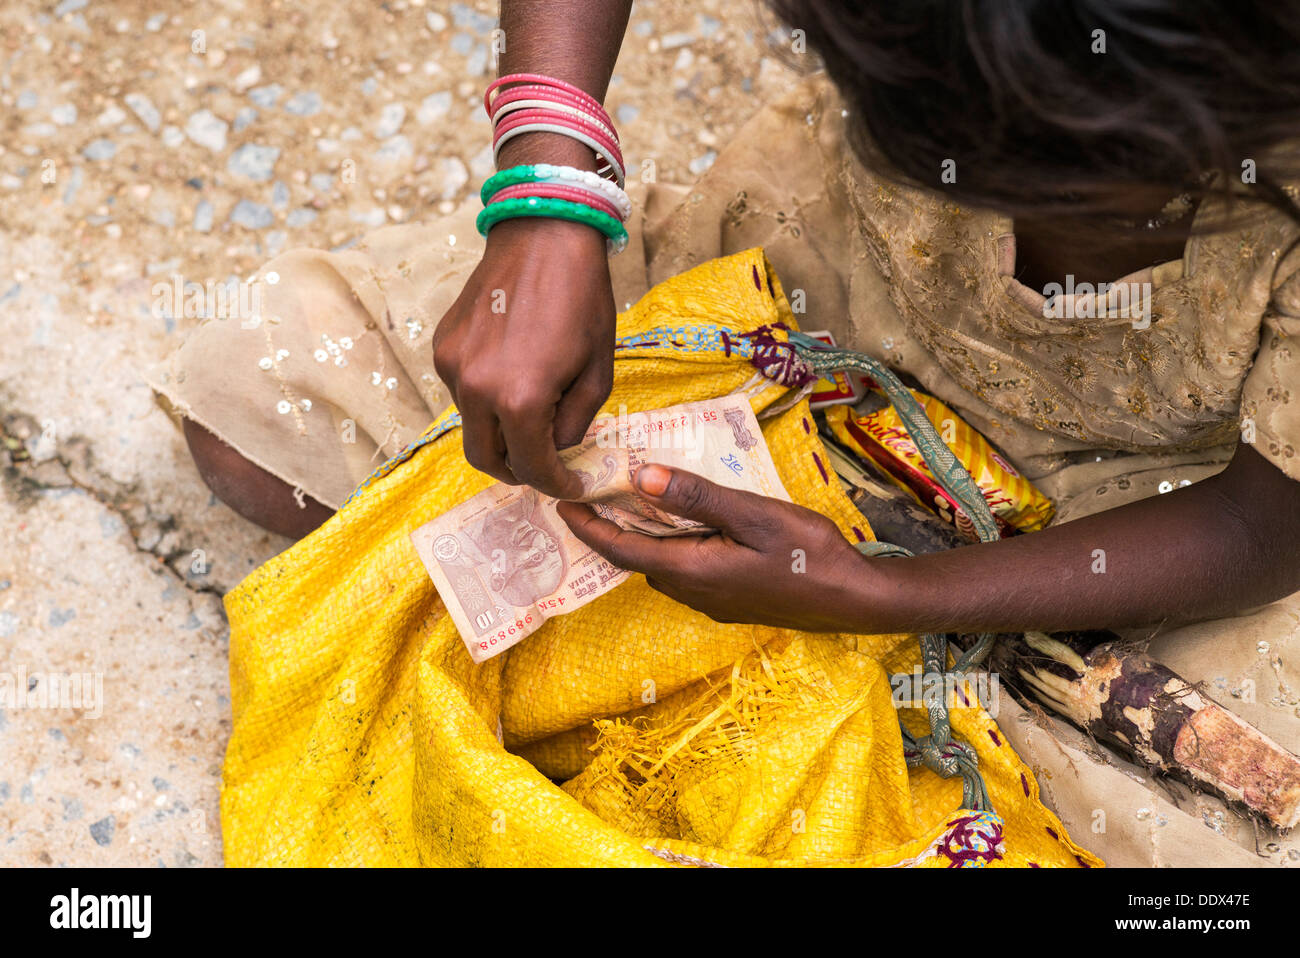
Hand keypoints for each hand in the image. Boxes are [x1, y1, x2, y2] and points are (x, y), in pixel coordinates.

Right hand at [433, 216, 614, 498]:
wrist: (543, 233)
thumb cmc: (582, 298)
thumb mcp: (597, 371)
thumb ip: (575, 424)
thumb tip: (558, 452)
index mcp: (519, 400)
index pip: (531, 468)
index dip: (554, 485)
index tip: (570, 486)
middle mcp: (476, 389)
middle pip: (486, 458)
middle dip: (517, 471)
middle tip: (543, 468)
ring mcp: (452, 367)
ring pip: (473, 425)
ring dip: (501, 430)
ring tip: (534, 410)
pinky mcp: (443, 347)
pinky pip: (463, 391)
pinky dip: (487, 398)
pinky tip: (513, 373)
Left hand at [556, 463, 873, 631]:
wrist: (855, 599)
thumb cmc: (808, 555)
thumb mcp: (752, 515)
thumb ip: (696, 498)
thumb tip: (641, 478)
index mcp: (690, 571)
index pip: (620, 549)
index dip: (586, 526)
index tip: (560, 499)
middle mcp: (692, 591)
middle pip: (636, 556)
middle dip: (611, 524)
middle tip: (596, 485)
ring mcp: (712, 599)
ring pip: (662, 562)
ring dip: (643, 532)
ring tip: (634, 493)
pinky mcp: (730, 597)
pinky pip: (685, 567)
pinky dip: (671, 541)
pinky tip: (684, 517)